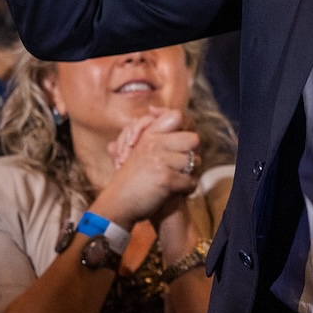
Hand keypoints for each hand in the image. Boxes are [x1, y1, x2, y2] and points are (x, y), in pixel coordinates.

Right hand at [90, 109, 199, 225]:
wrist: (118, 203)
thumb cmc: (129, 178)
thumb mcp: (135, 149)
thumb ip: (145, 130)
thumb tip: (153, 109)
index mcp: (148, 135)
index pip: (176, 116)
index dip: (185, 126)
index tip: (181, 139)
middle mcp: (154, 144)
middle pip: (193, 139)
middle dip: (192, 153)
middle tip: (184, 164)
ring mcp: (160, 161)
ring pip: (194, 161)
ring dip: (190, 172)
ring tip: (180, 179)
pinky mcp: (165, 179)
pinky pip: (190, 180)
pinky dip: (187, 188)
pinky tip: (179, 191)